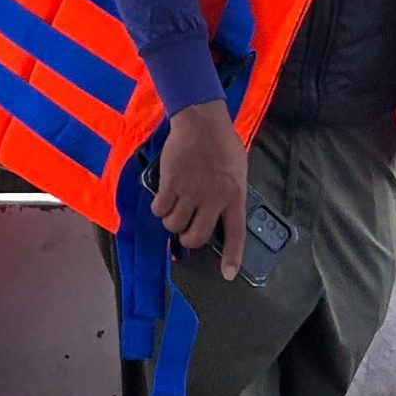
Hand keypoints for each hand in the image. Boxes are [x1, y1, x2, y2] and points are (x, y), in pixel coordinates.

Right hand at [153, 100, 249, 280]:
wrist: (201, 121)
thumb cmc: (222, 143)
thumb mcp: (237, 171)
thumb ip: (230, 194)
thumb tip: (221, 213)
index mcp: (234, 196)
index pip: (235, 233)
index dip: (232, 257)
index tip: (228, 274)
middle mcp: (213, 198)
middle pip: (196, 237)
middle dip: (188, 239)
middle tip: (185, 230)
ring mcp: (191, 191)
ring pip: (174, 225)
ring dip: (171, 221)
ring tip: (174, 207)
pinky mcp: (171, 183)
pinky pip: (159, 209)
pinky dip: (158, 207)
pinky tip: (163, 197)